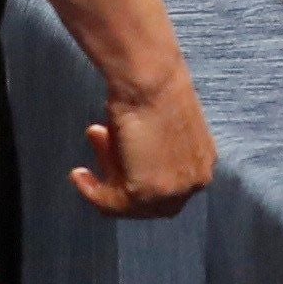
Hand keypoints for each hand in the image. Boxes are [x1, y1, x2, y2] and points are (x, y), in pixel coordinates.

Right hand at [74, 68, 213, 217]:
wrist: (150, 79)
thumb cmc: (153, 88)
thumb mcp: (162, 126)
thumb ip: (154, 150)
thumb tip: (129, 159)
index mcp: (203, 162)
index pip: (171, 190)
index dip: (140, 179)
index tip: (116, 168)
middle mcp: (195, 181)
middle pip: (152, 203)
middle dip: (122, 180)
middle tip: (100, 154)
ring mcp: (172, 191)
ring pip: (130, 204)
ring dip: (104, 182)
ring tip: (88, 154)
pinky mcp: (146, 193)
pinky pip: (112, 203)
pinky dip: (91, 192)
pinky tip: (79, 176)